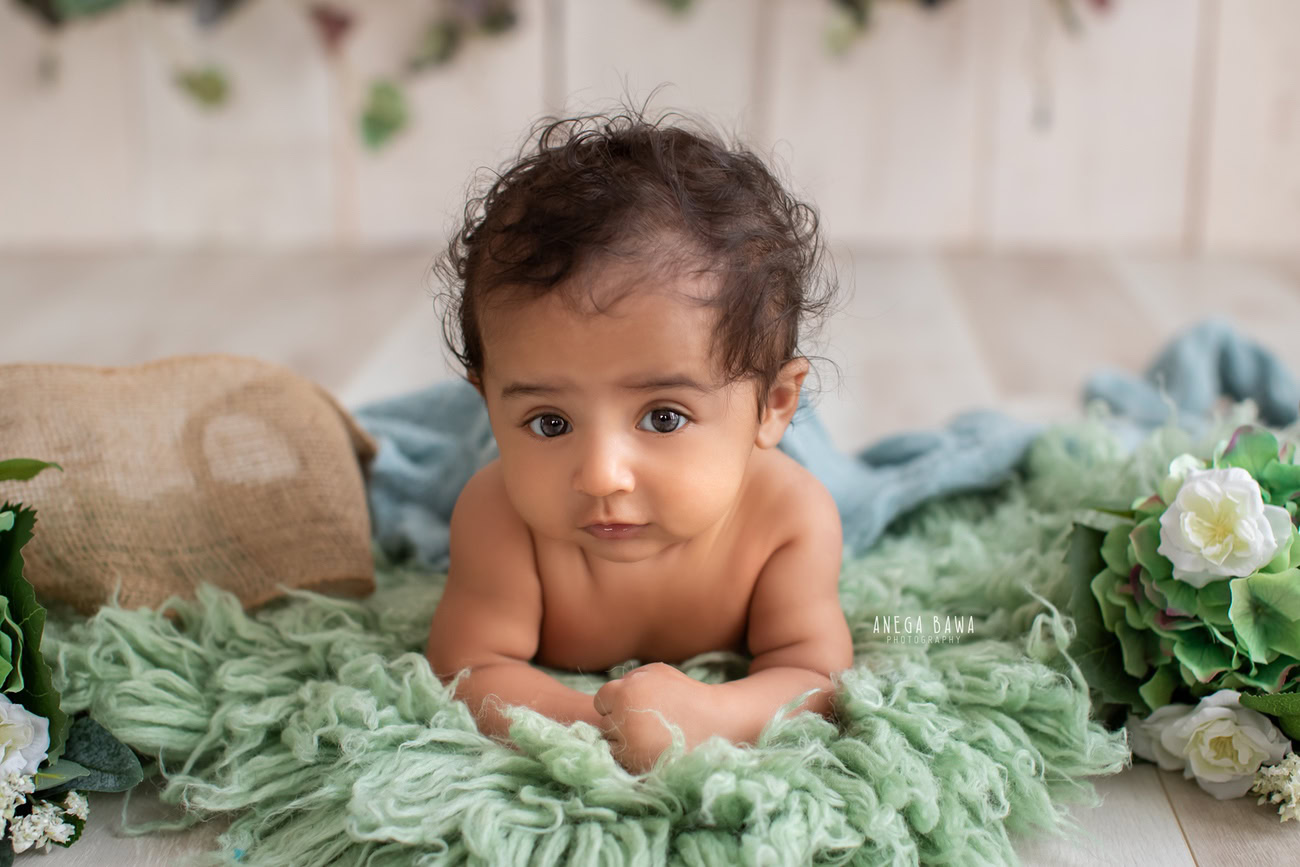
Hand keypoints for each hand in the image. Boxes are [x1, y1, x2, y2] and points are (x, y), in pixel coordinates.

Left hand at [593, 662, 720, 772]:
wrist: (715, 723)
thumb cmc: (684, 693)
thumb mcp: (657, 672)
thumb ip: (629, 679)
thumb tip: (608, 694)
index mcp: (625, 694)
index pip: (601, 701)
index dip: (617, 701)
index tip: (636, 704)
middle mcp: (624, 721)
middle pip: (604, 724)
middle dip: (619, 722)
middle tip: (645, 721)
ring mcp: (631, 748)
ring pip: (611, 746)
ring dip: (623, 742)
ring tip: (649, 735)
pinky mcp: (641, 768)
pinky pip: (624, 763)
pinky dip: (634, 757)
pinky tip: (652, 748)